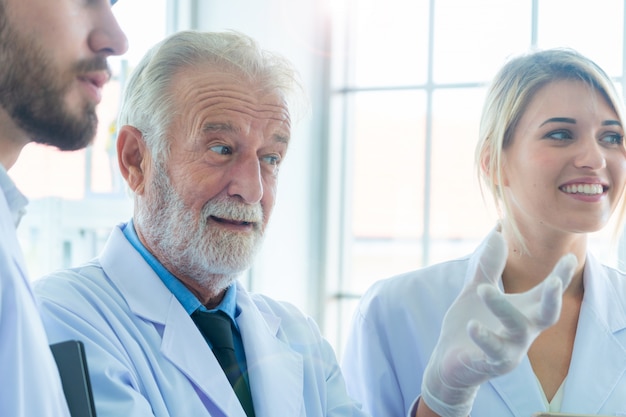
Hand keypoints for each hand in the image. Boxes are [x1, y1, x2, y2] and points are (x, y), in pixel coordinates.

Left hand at [420, 229, 576, 416]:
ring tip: (483, 289)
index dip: (560, 277)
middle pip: (547, 316)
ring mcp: (510, 349)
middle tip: (554, 282)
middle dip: (552, 299)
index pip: (546, 293)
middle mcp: (523, 331)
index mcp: (523, 312)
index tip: (570, 257)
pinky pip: (493, 351)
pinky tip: (472, 325)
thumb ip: (488, 266)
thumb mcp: (478, 289)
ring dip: (501, 307)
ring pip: (516, 328)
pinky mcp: (492, 363)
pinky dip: (484, 337)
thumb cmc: (471, 321)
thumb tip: (497, 234)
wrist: (449, 359)